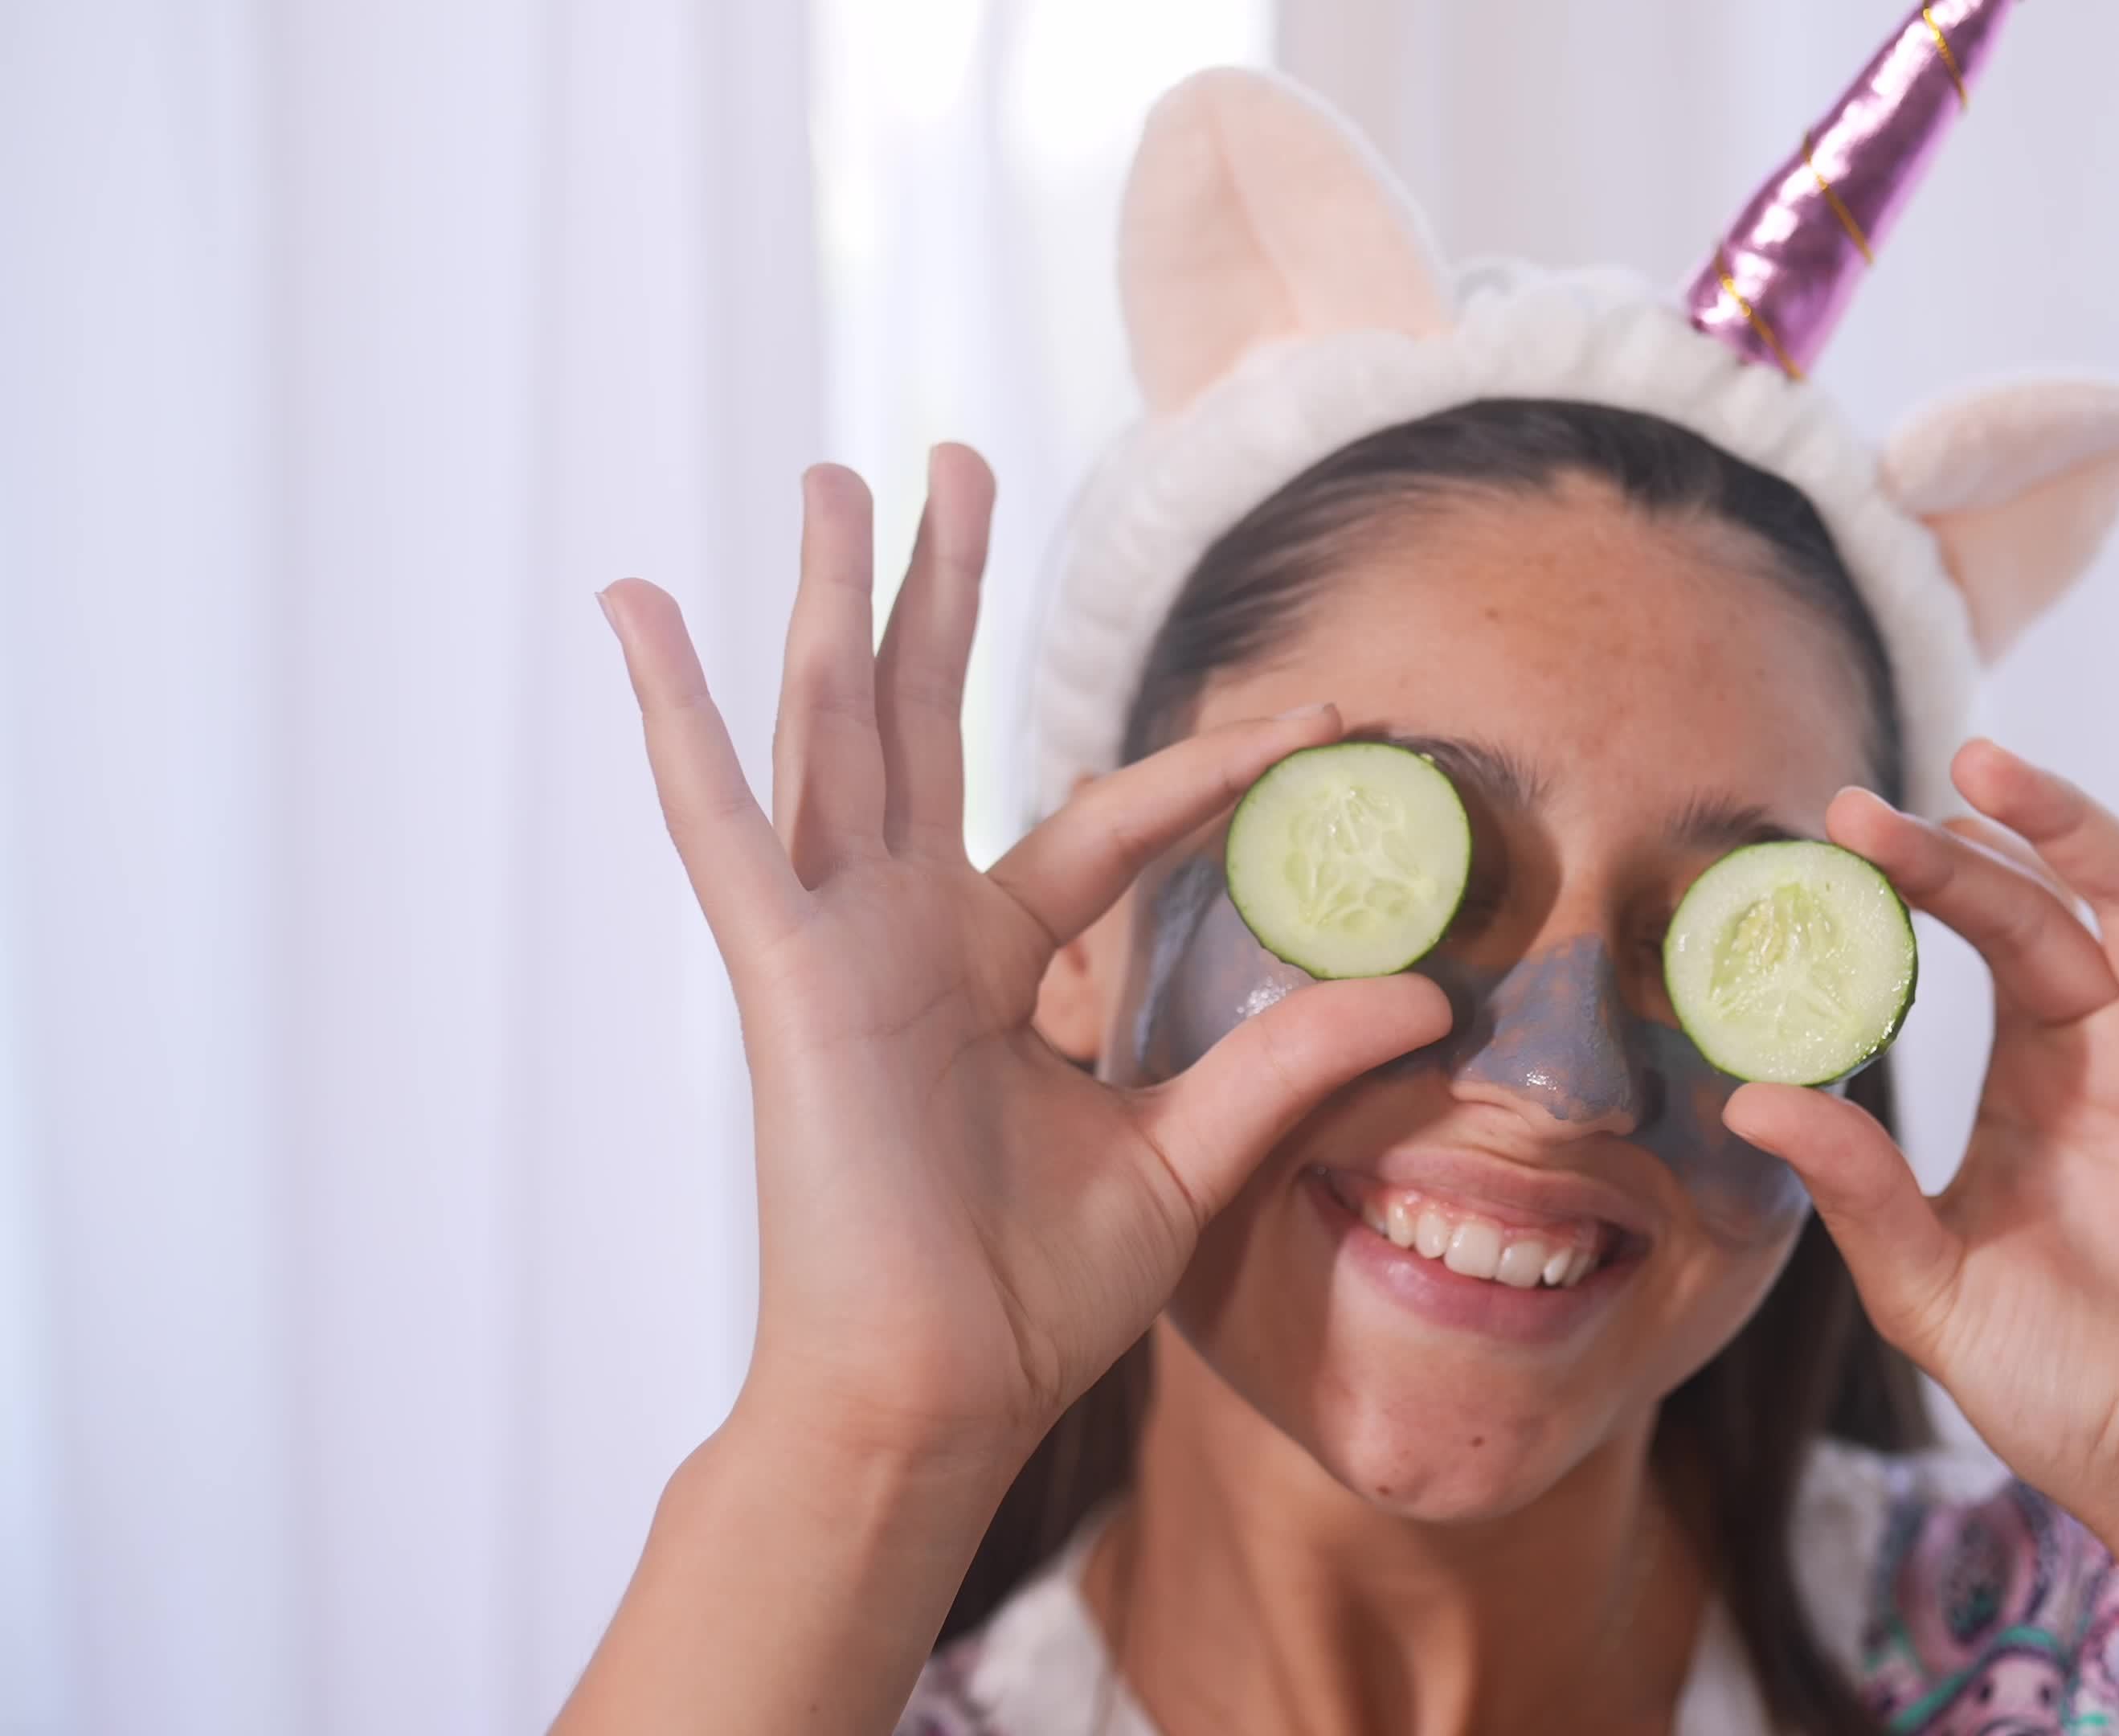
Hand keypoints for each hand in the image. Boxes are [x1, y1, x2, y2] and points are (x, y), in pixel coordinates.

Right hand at [600, 447, 1448, 1466]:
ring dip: (835, 600)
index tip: (1323, 717)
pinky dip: (674, 715)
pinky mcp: (781, 972)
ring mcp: (838, 941)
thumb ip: (1286, 1060)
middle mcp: (909, 931)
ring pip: (834, 730)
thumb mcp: (1185, 1153)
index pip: (1104, 823)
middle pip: (927, 720)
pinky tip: (636, 610)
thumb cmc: (1029, 1296)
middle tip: (954, 459)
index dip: (1205, 766)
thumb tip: (1424, 994)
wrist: (939, 1393)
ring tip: (838, 474)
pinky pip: (717, 825)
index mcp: (993, 966)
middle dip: (940, 590)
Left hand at [1724, 710, 2118, 1531]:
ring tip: (1988, 768)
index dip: (1906, 889)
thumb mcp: (1934, 1290)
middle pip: (2035, 905)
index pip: (1969, 942)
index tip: (1825, 842)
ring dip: (2071, 822)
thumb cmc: (2077, 1393)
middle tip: (1868, 811)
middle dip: (1956, 853)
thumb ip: (1857, 1188)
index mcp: (2038, 1076)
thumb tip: (1748, 1096)